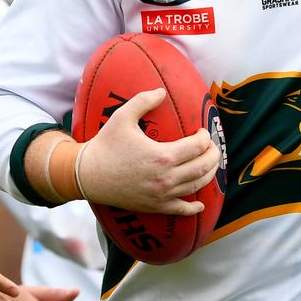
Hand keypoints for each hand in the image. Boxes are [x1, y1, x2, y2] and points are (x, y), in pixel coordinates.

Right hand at [79, 87, 220, 214]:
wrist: (87, 175)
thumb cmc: (106, 144)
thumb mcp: (122, 117)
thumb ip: (143, 100)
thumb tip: (162, 91)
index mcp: (163, 155)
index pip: (197, 146)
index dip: (205, 137)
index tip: (202, 131)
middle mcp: (166, 178)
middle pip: (203, 167)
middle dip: (213, 155)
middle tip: (212, 147)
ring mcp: (162, 195)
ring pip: (196, 186)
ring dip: (209, 174)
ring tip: (210, 164)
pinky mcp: (155, 206)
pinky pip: (181, 210)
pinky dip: (193, 207)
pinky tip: (200, 204)